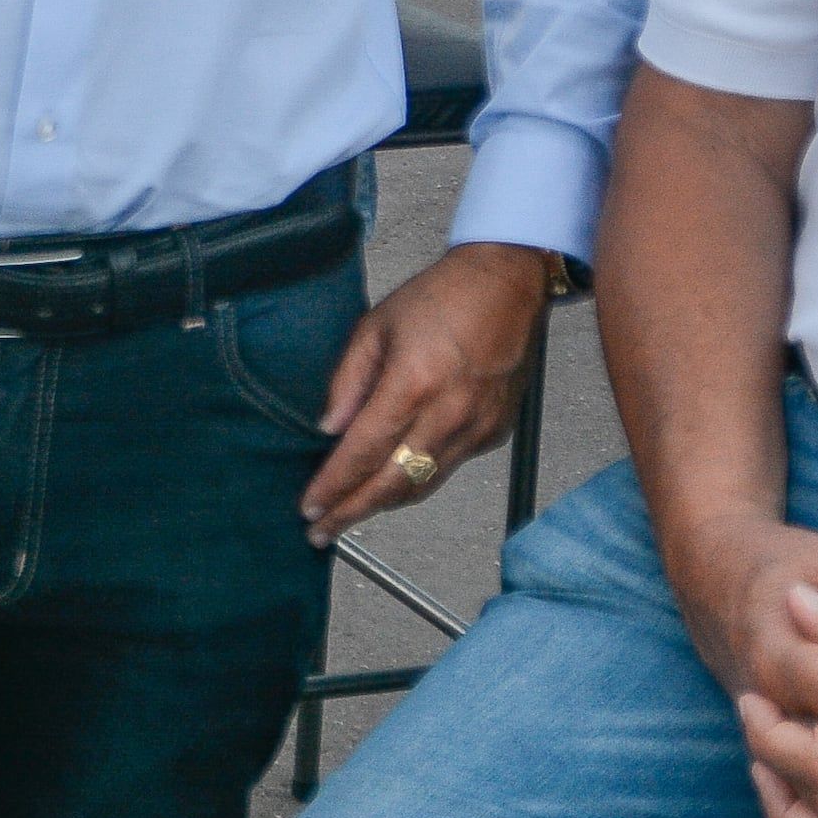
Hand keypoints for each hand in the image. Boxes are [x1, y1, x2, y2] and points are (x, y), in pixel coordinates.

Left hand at [299, 242, 550, 541]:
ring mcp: (478, 428)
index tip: (310, 509)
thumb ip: (348, 380)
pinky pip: (448, 469)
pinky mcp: (495, 433)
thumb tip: (330, 430)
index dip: (334, 487)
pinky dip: (416, 480)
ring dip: (383, 504)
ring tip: (350, 514)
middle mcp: (449, 414)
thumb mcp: (375, 326)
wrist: (507, 285)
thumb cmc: (441, 298)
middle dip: (352, 513)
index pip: (364, 453)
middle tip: (322, 533)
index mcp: (413, 384)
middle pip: (393, 484)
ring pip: (423, 485)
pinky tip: (393, 481)